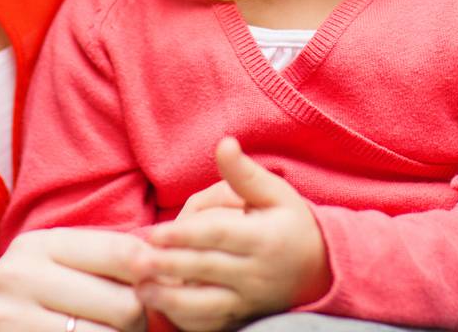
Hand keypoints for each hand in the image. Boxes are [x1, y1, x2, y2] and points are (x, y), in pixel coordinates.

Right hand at [0, 228, 148, 331]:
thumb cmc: (21, 310)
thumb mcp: (51, 272)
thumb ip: (99, 262)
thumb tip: (168, 262)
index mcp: (38, 244)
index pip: (124, 251)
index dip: (154, 277)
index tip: (158, 293)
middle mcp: (20, 274)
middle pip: (125, 303)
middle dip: (139, 324)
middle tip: (129, 330)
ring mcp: (10, 317)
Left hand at [132, 138, 329, 331]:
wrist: (321, 269)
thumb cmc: (292, 223)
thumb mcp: (276, 193)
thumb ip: (244, 173)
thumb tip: (223, 143)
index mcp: (264, 239)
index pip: (218, 236)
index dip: (184, 235)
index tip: (154, 233)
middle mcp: (256, 273)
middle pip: (206, 269)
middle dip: (168, 266)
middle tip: (136, 260)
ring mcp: (249, 301)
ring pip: (206, 307)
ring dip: (170, 300)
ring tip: (141, 289)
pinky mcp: (243, 318)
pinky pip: (211, 326)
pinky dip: (185, 321)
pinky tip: (161, 309)